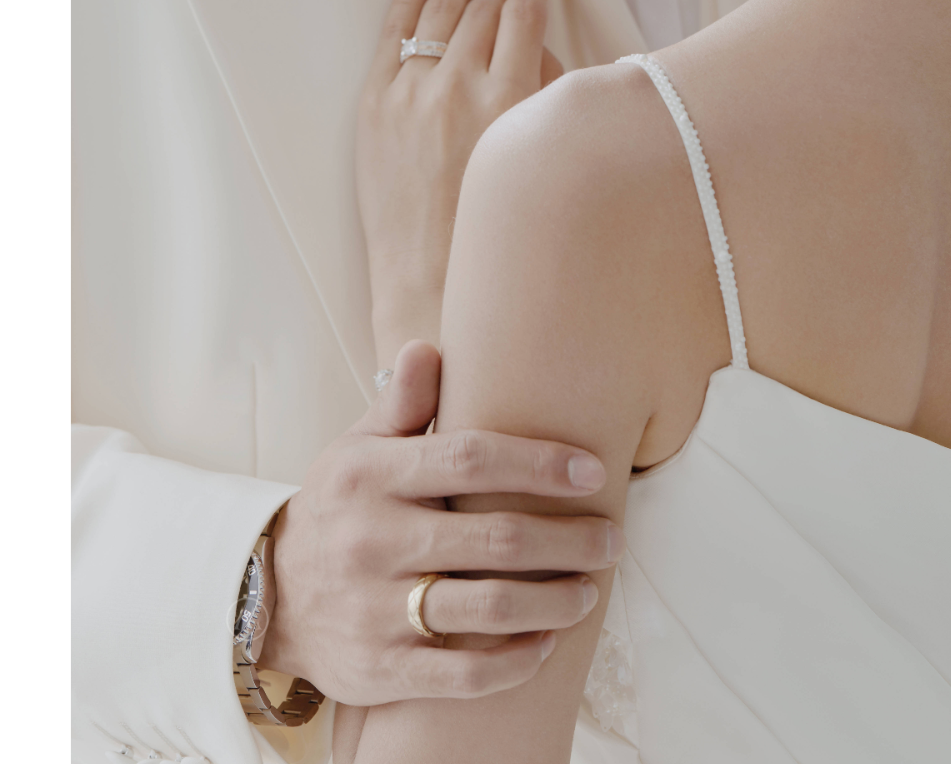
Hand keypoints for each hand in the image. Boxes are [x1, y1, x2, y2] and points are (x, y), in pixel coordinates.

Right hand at [261, 341, 621, 701]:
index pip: (468, 460)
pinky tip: (547, 641)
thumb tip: (428, 348)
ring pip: (488, 611)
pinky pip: (464, 675)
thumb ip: (403, 402)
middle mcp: (373, 542)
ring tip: (590, 589)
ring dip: (555, 601)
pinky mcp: (381, 670)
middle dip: (567, 539)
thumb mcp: (359, 447)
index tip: (592, 469)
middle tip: (611, 538)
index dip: (538, 463)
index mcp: (371, 476)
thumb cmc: (341, 506)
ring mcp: (376, 610)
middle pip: (493, 539)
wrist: (267, 594)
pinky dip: (516, 660)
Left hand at [357, 0, 561, 358]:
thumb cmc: (494, 225)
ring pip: (438, 11)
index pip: (523, 14)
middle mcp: (459, 86)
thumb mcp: (537, 153)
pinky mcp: (374, 105)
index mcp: (510, 98)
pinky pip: (391, 33)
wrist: (432, 280)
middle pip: (482, 8)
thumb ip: (543, 93)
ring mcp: (410, 92)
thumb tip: (533, 42)